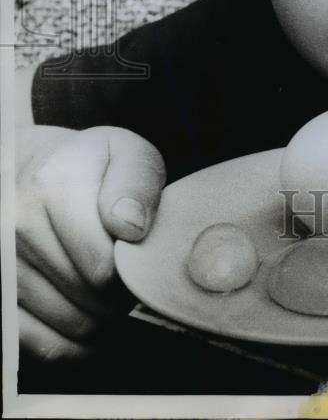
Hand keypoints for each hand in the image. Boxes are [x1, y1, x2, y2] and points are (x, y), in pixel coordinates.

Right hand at [16, 125, 165, 361]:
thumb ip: (137, 182)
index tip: (138, 257)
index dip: (132, 270)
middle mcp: (15, 227)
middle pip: (88, 295)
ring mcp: (1, 266)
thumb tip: (129, 226)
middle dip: (120, 295)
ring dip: (103, 321)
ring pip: (69, 324)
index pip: (101, 263)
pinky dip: (75, 347)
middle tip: (130, 278)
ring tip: (113, 295)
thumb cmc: (95, 169)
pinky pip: (42, 345)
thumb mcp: (127, 156)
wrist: (43, 177)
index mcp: (50, 187)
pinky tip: (94, 326)